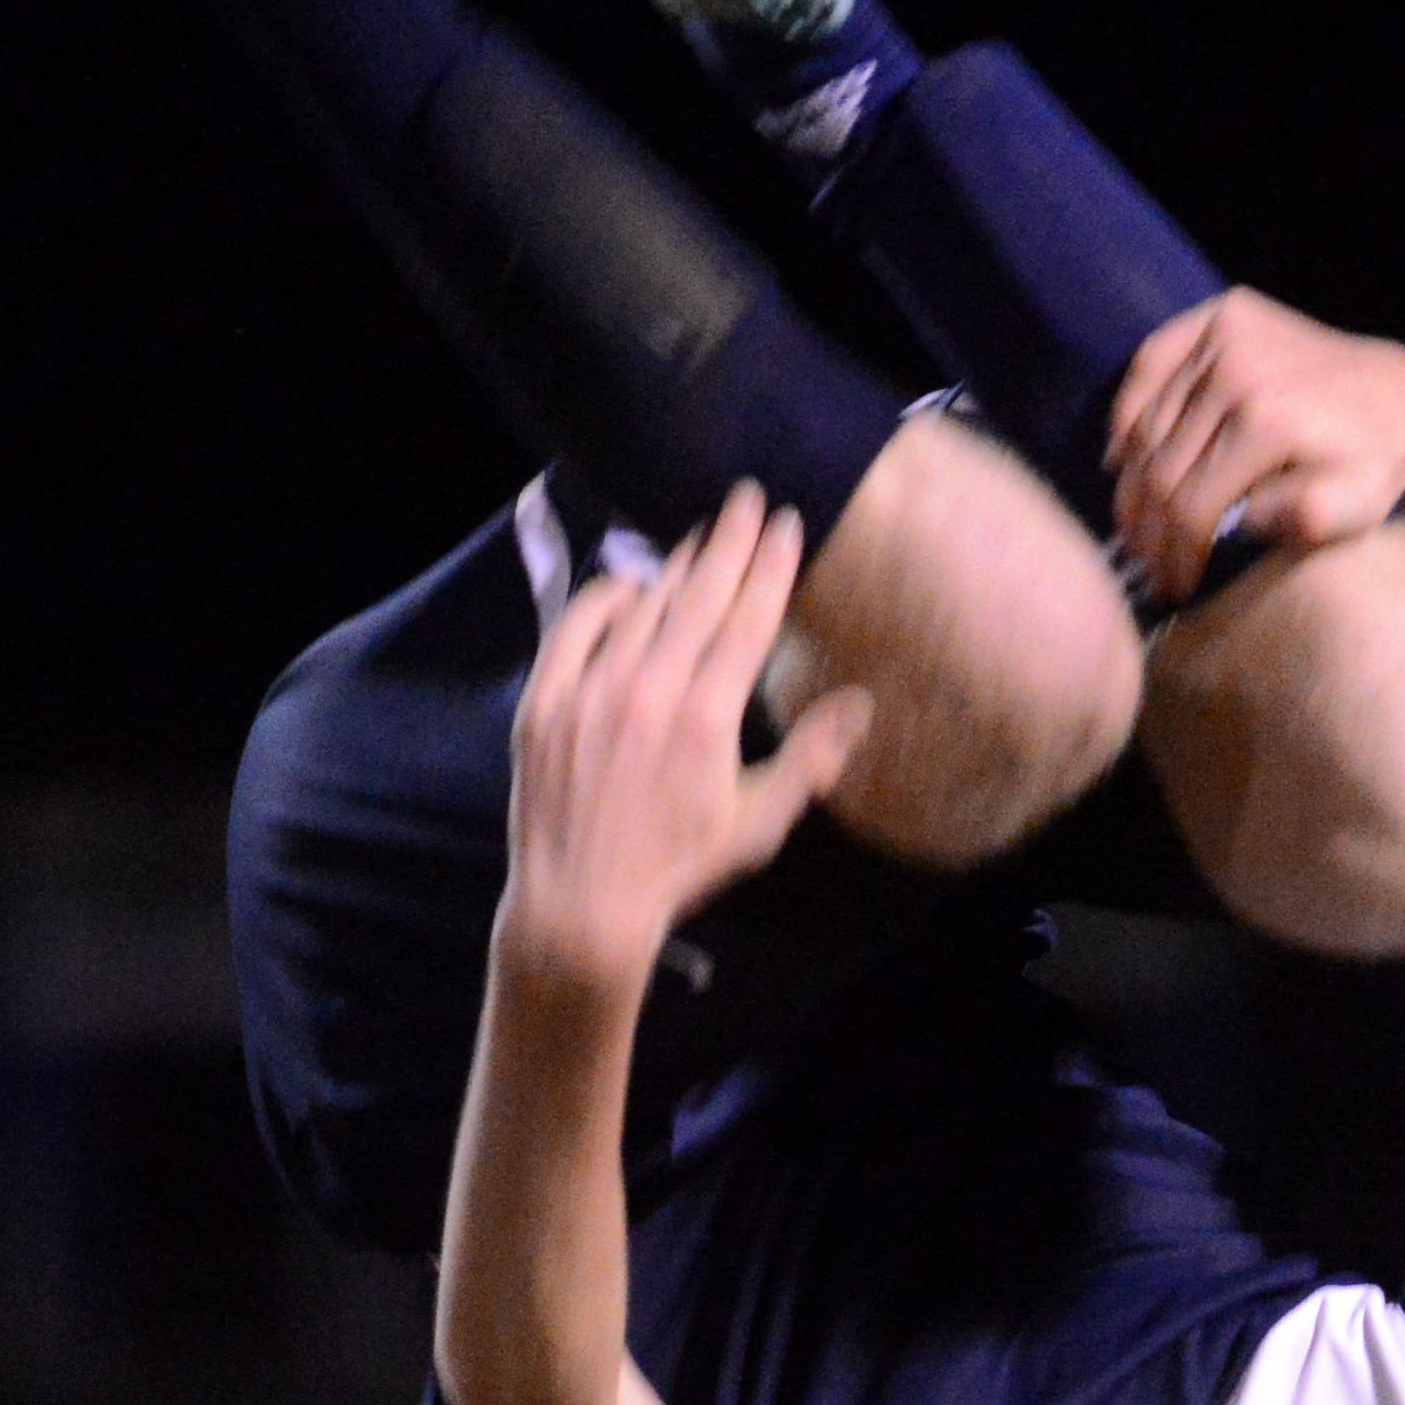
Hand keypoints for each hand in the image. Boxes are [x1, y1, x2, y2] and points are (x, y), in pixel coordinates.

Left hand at [495, 484, 875, 990]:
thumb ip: (811, 758)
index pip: (748, 618)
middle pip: (698, 595)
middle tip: (747, 497)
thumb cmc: (678, 869)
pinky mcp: (544, 704)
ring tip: (700, 537)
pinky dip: (603, 598)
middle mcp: (648, 693)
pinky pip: (575, 628)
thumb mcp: (758, 823)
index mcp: (707, 718)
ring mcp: (590, 694)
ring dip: (674, 567)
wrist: (580, 907)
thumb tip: (861, 703)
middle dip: (729, 540)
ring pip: (642, 608)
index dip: (771, 564)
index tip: (788, 521)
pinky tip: (627, 582)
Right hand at [1105, 288, 1404, 601]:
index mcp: (1268, 419)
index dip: (1175, 555)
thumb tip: (1242, 522)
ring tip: (1135, 525)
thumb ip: (1305, 521)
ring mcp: (1227, 333)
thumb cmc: (1375, 464)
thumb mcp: (1358, 505)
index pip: (1191, 503)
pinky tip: (1122, 454)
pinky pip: (1150, 362)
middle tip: (1147, 566)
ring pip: (1148, 424)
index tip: (1174, 587)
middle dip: (1149, 530)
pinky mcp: (1223, 312)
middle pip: (1162, 469)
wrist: (1402, 395)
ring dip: (1132, 483)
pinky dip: (1128, 409)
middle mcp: (1239, 368)